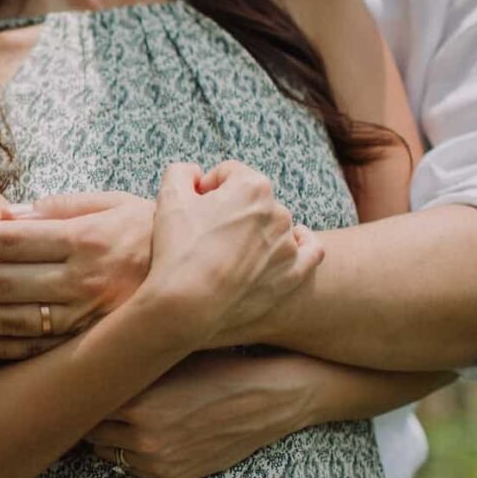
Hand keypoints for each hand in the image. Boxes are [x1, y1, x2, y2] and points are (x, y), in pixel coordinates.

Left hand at [0, 192, 155, 360]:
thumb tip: (4, 215)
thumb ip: (60, 207)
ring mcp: (90, 320)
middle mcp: (87, 282)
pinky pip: (36, 353)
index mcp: (88, 239)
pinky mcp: (92, 347)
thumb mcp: (114, 205)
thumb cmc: (152, 234)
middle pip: (3, 282)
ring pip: (13, 322)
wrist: (211, 285)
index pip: (10, 239)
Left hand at [84, 351, 316, 477]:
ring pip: (107, 453)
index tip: (77, 381)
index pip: (83, 404)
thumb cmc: (217, 367)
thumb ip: (126, 366)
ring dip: (107, 436)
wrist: (269, 398)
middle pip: (90, 431)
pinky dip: (128, 453)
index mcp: (137, 403)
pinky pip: (132, 469)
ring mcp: (159, 462)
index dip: (80, 391)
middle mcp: (143, 438)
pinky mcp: (174, 477)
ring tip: (117, 415)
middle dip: (91, 414)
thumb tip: (87, 361)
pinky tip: (139, 432)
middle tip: (93, 398)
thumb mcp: (167, 358)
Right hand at [144, 162, 323, 348]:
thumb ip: (181, 172)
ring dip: (254, 231)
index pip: (229, 173)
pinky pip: (309, 250)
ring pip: (273, 225)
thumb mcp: (168, 197)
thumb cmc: (178, 249)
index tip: (193, 207)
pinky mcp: (294, 273)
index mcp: (252, 186)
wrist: (188, 305)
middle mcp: (278, 211)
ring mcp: (288, 244)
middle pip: (252, 199)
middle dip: (231, 210)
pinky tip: (286, 245)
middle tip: (206, 233)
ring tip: (226, 253)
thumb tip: (194, 174)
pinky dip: (300, 245)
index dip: (206, 187)